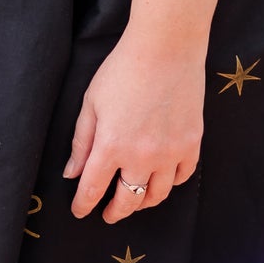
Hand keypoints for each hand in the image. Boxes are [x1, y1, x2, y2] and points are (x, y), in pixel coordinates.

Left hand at [63, 29, 203, 223]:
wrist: (166, 48)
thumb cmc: (122, 69)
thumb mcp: (92, 101)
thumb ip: (81, 140)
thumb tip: (72, 173)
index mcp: (111, 146)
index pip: (93, 188)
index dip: (83, 204)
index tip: (79, 211)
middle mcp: (141, 157)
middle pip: (127, 200)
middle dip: (115, 211)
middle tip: (107, 214)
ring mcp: (170, 153)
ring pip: (156, 195)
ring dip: (142, 202)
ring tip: (133, 200)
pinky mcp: (191, 144)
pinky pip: (181, 177)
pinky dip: (170, 183)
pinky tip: (161, 180)